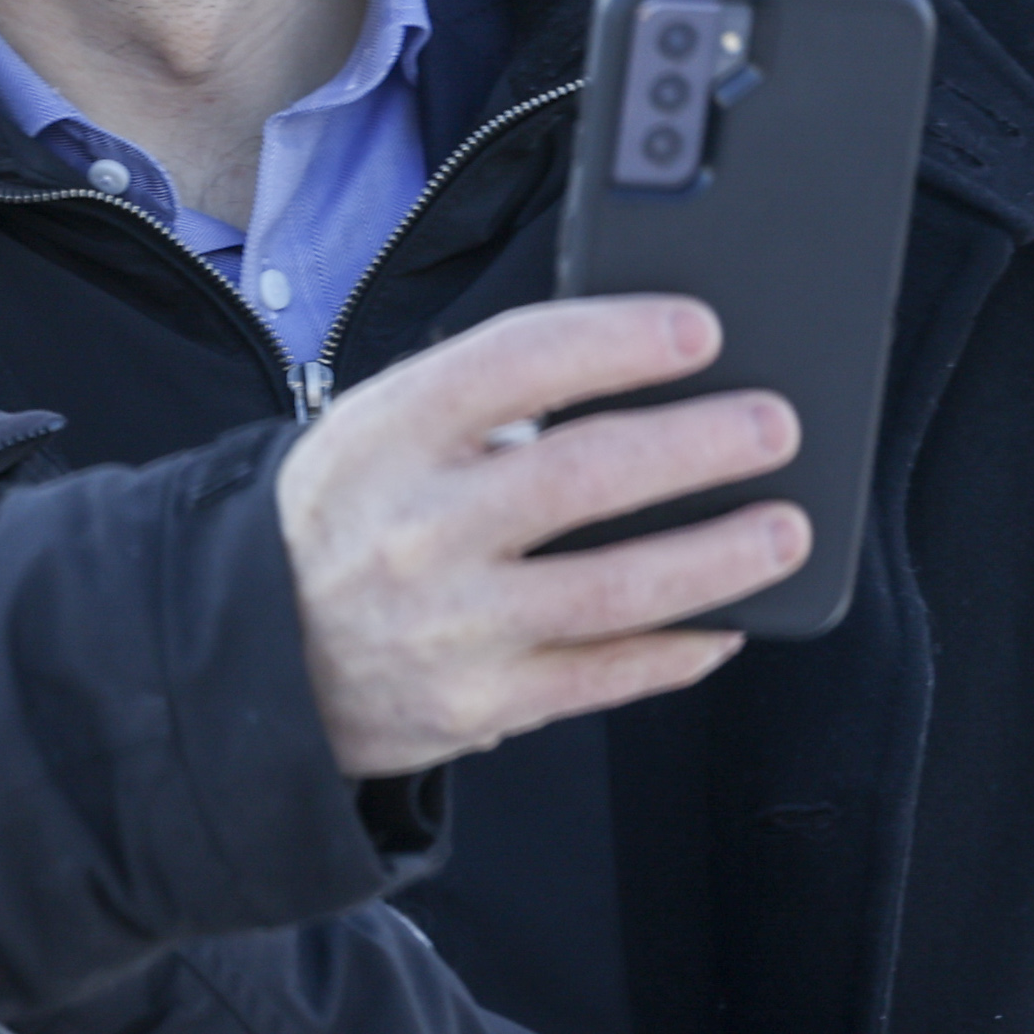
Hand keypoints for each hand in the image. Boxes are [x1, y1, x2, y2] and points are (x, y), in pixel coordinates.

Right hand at [275, 297, 804, 777]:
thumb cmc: (348, 515)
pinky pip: (605, 675)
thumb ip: (486, 399)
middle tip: (774, 425)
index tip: (699, 329)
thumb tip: (637, 375)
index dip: (618, 339)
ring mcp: (450, 624)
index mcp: (389, 435)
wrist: (247, 649)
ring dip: (720, 555)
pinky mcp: (476, 705)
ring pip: (616, 587)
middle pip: (584, 473)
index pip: (517, 362)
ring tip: (786, 529)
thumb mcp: (379, 428)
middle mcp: (418, 527)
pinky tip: (727, 621)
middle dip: (699, 445)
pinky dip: (679, 648)